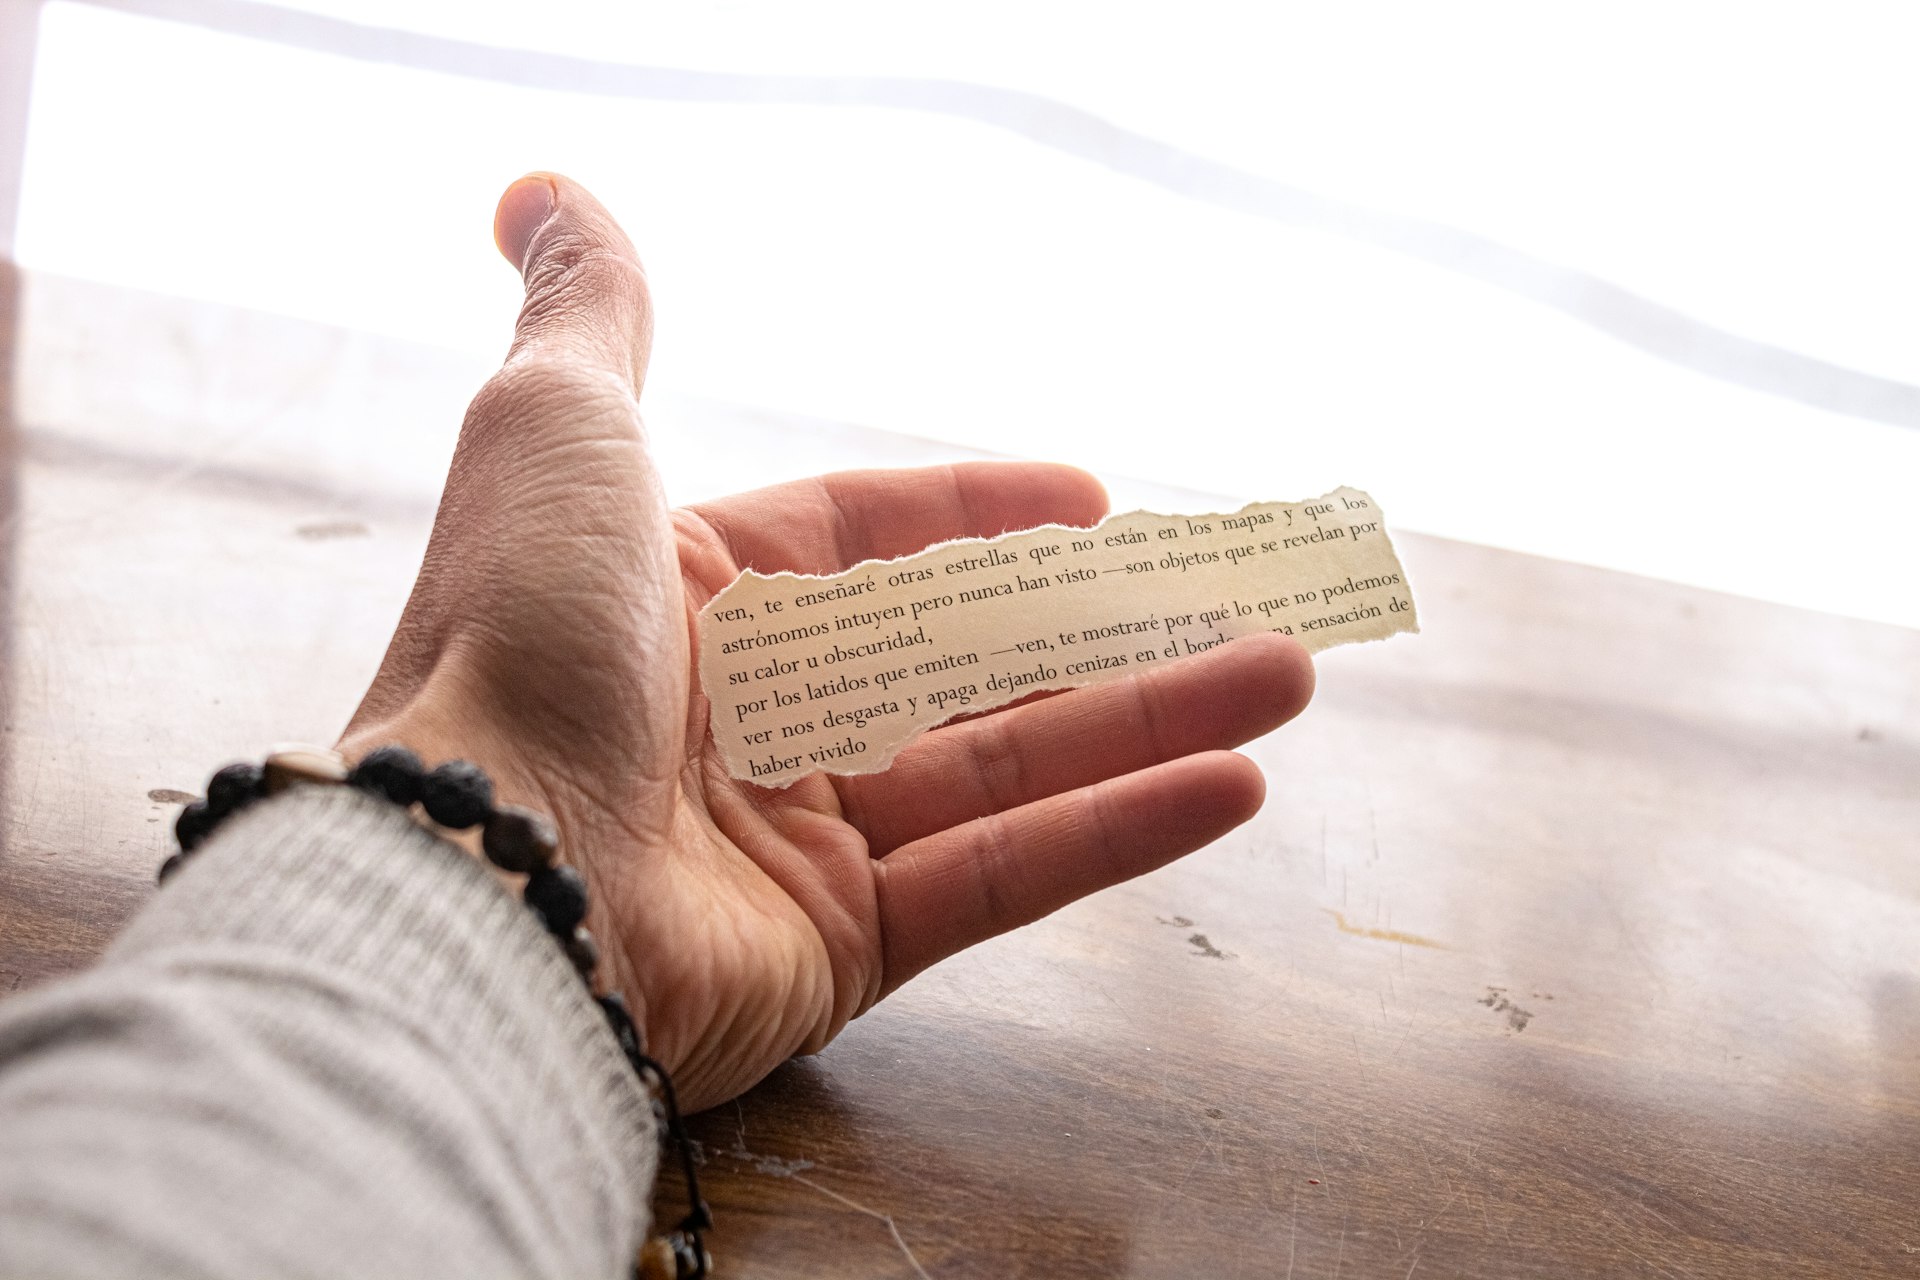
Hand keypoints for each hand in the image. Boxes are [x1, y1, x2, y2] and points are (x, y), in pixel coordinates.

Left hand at [341, 174, 1314, 1110]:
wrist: (478, 877)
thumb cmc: (519, 637)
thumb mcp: (555, 430)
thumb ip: (591, 315)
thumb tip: (540, 187)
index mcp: (686, 598)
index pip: (862, 541)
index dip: (976, 516)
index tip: (1090, 501)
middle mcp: (745, 719)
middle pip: (961, 658)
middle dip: (1103, 626)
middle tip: (1229, 596)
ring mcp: (800, 839)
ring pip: (1008, 765)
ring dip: (1152, 720)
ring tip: (1283, 672)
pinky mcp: (845, 948)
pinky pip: (1003, 878)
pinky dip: (1118, 833)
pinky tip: (1233, 782)